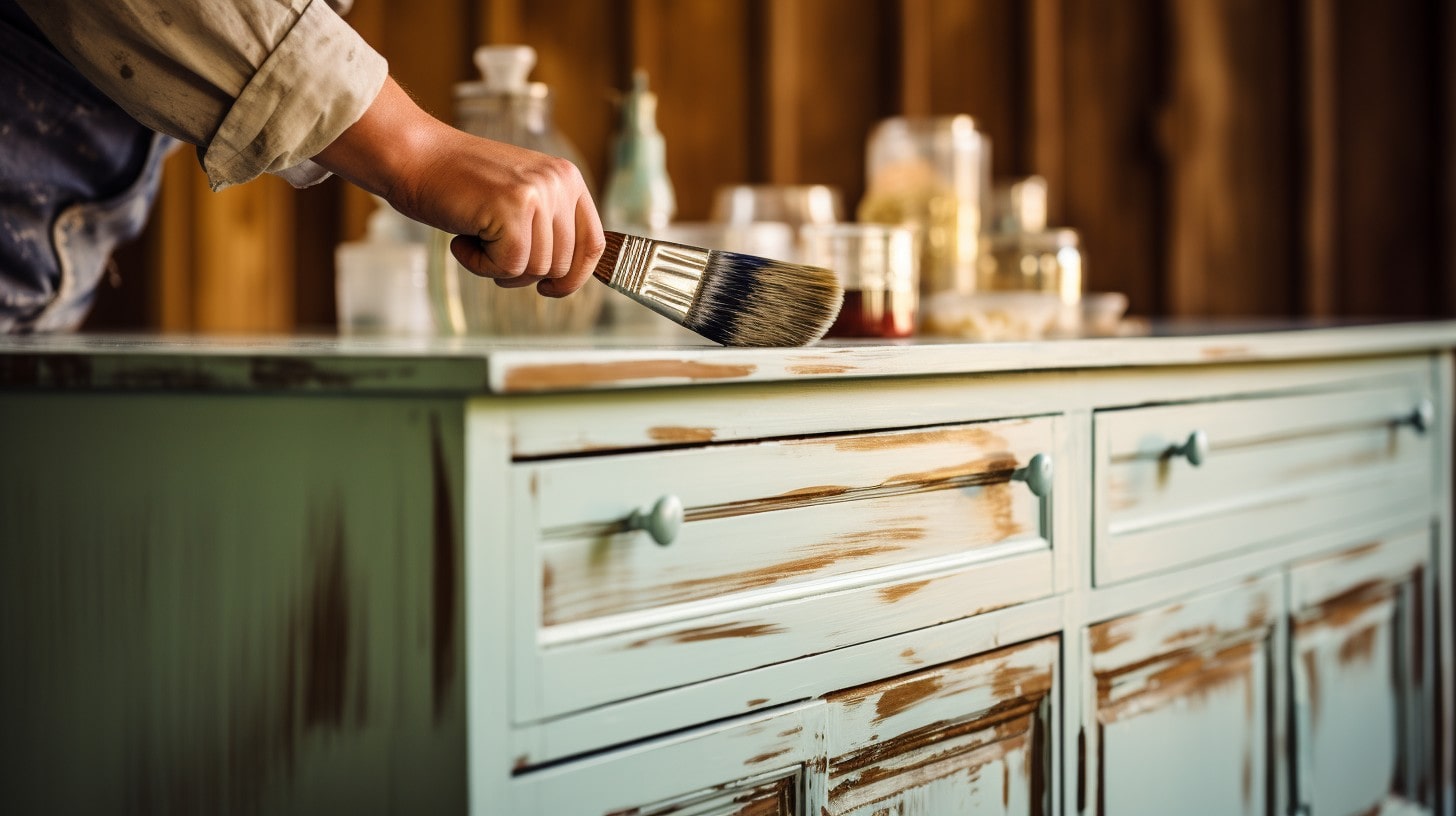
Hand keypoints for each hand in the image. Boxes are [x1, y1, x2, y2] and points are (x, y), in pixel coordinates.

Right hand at [314, 77, 603, 296]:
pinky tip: (463, 239)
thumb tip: (569, 277)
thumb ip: (548, 227)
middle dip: (523, 271)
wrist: (414, 157)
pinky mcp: (513, 208)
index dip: (575, 277)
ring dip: (498, 267)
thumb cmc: (458, 184)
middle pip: (561, 264)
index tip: (550, 289)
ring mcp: (537, 193)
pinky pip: (509, 267)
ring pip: (535, 269)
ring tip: (474, 236)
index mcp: (567, 178)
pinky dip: (480, 265)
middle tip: (489, 248)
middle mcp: (559, 182)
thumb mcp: (518, 198)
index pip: (593, 243)